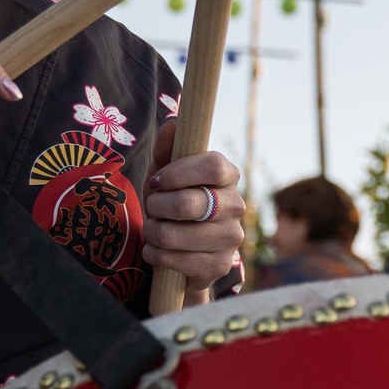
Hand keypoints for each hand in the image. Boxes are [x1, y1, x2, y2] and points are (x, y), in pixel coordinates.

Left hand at [141, 120, 245, 287]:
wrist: (183, 253)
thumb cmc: (173, 203)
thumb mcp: (165, 173)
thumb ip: (167, 147)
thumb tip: (172, 123)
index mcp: (228, 177)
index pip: (213, 166)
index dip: (179, 172)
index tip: (159, 180)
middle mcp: (237, 206)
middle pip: (189, 204)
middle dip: (157, 206)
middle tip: (153, 208)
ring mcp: (231, 239)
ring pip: (174, 235)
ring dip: (152, 232)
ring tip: (154, 230)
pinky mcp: (219, 266)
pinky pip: (173, 259)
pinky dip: (155, 254)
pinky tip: (157, 250)